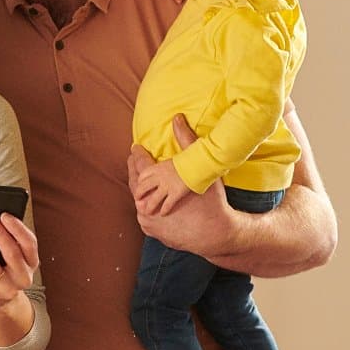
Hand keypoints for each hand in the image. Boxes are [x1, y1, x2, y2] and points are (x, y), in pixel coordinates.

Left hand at [0, 212, 40, 309]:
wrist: (1, 302)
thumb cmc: (6, 271)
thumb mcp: (16, 258)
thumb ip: (10, 241)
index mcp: (31, 263)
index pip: (29, 243)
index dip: (17, 228)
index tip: (4, 215)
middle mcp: (22, 277)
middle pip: (11, 252)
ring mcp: (5, 288)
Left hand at [127, 115, 241, 258]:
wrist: (215, 232)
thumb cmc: (211, 198)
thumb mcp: (199, 165)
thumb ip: (185, 139)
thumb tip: (177, 117)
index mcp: (159, 178)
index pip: (140, 163)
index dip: (137, 155)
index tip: (135, 150)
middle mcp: (152, 196)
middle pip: (136, 182)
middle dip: (134, 172)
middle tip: (134, 164)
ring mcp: (152, 214)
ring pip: (141, 200)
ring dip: (139, 192)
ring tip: (139, 187)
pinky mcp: (157, 226)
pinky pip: (147, 214)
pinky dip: (148, 207)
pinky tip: (149, 206)